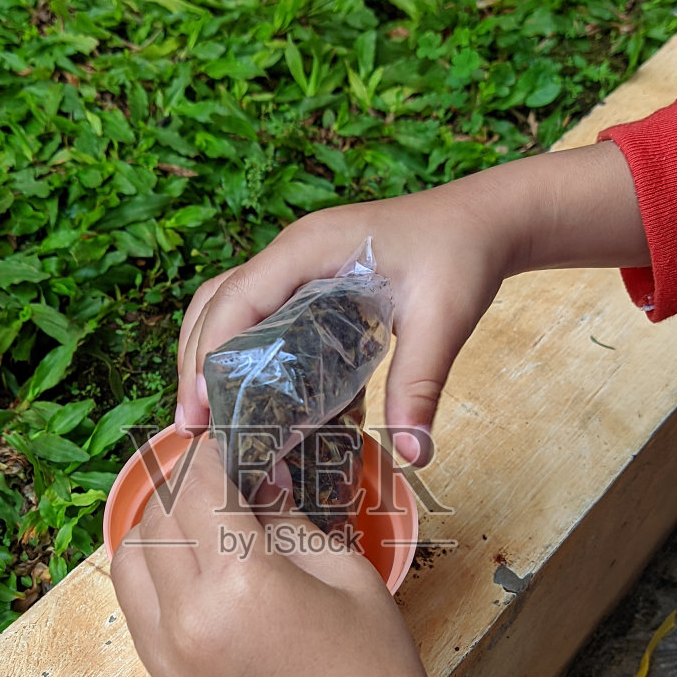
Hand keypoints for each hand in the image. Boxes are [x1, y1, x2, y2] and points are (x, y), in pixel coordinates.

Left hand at [110, 437, 518, 676]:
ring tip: (201, 519)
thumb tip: (254, 485)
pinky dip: (152, 576)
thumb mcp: (344, 573)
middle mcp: (187, 621)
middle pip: (158, 517)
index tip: (227, 438)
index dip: (212, 451)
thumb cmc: (376, 672)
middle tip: (219, 473)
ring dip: (158, 528)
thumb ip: (287, 522)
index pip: (201, 486)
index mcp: (240, 583)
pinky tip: (192, 569)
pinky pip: (136, 611)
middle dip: (185, 484)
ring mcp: (168, 660)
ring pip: (129, 563)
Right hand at [176, 141, 645, 465]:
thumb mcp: (444, 319)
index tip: (200, 410)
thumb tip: (413, 455)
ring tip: (206, 416)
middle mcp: (292, 252)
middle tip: (193, 427)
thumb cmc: (461, 257)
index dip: (209, 354)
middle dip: (195, 363)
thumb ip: (422, 383)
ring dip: (208, 355)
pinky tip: (244, 394)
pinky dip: (237, 349)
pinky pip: (255, 311)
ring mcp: (296, 263)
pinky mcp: (307, 280)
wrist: (483, 221)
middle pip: (215, 303)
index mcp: (311, 248)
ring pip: (226, 305)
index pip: (237, 299)